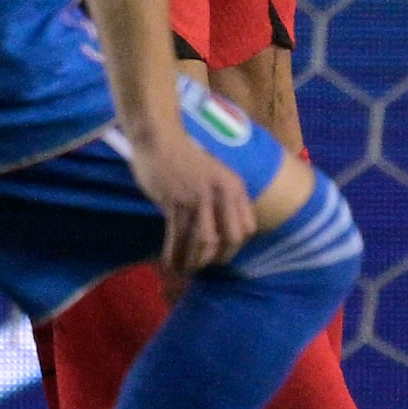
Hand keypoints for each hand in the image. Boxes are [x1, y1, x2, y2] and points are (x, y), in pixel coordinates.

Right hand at [130, 104, 259, 276]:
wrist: (160, 139)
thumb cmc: (186, 158)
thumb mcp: (216, 175)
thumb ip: (222, 200)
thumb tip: (219, 234)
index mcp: (235, 186)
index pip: (247, 227)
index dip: (235, 246)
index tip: (221, 254)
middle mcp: (222, 193)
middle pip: (231, 239)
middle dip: (218, 258)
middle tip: (204, 266)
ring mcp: (199, 197)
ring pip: (204, 242)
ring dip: (194, 261)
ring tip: (185, 269)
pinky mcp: (176, 201)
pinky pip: (178, 236)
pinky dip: (173, 253)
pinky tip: (169, 262)